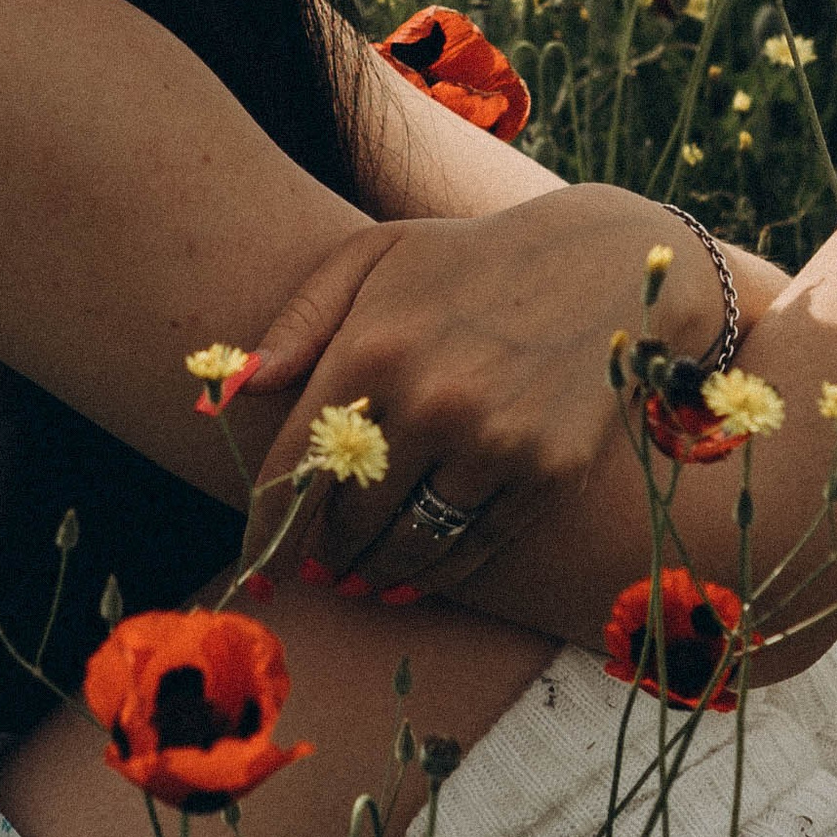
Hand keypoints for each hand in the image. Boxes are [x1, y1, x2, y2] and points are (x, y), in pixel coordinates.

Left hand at [240, 185, 753, 592]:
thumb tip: (230, 390)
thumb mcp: (376, 256)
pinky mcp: (547, 473)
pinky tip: (408, 580)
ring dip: (371, 573)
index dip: (267, 527)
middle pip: (350, 514)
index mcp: (374, 346)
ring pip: (409, 543)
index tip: (253, 565)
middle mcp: (432, 401)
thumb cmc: (470, 260)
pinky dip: (434, 575)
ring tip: (355, 580)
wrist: (606, 264)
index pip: (297, 464)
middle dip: (324, 549)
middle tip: (313, 567)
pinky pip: (473, 546)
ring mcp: (494, 442)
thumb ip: (299, 320)